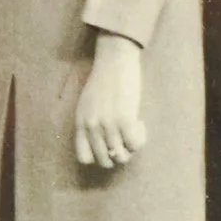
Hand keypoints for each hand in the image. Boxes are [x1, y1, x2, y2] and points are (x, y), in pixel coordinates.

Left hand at [75, 31, 146, 169]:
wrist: (114, 60)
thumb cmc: (104, 79)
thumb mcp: (88, 103)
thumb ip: (91, 122)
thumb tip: (105, 142)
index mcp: (81, 123)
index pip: (84, 157)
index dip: (99, 156)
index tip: (109, 145)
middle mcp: (92, 127)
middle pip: (105, 160)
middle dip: (119, 155)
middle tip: (126, 139)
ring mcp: (108, 124)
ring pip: (122, 156)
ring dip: (131, 148)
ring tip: (134, 130)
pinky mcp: (125, 119)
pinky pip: (135, 144)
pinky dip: (140, 139)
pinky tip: (140, 123)